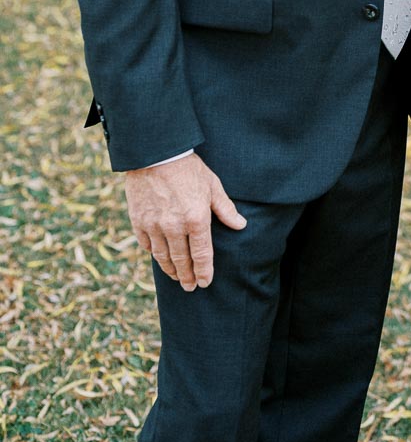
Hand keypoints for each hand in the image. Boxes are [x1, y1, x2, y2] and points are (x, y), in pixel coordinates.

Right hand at [124, 153, 246, 291]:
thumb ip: (225, 208)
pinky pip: (147, 245)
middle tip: (190, 287)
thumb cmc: (188, 168)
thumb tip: (240, 225)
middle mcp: (174, 227)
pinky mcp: (139, 222)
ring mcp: (155, 226)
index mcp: (196, 219)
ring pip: (163, 257)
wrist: (155, 154)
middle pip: (181, 261)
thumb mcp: (212, 185)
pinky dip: (154, 253)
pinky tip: (159, 257)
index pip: (201, 255)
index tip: (205, 282)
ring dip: (170, 270)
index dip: (204, 271)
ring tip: (176, 278)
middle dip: (187, 277)